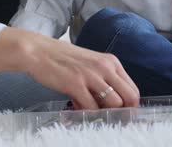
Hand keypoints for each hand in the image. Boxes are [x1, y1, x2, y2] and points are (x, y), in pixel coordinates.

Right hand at [0, 27, 139, 109]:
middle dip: (124, 113)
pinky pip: (91, 107)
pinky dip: (87, 113)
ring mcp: (92, 75)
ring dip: (104, 113)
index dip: (131, 106)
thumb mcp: (91, 64)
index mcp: (111, 62)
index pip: (132, 89)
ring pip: (114, 103)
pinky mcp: (76, 84)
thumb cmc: (64, 59)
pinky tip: (77, 107)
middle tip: (112, 119)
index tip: (124, 115)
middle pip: (129, 97)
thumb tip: (112, 102)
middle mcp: (105, 67)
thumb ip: (104, 79)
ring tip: (90, 110)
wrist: (39, 51)